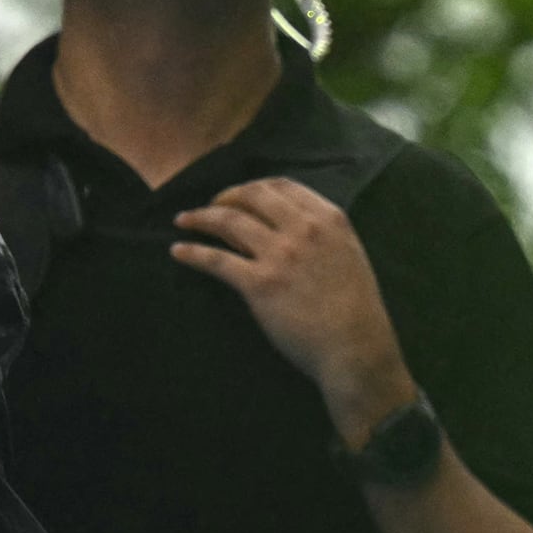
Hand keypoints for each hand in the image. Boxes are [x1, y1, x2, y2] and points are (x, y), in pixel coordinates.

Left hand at [171, 176, 417, 444]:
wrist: (355, 347)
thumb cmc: (354, 309)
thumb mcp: (347, 255)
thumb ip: (319, 235)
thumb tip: (282, 226)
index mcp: (329, 218)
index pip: (282, 185)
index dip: (253, 187)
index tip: (238, 196)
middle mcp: (303, 229)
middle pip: (251, 195)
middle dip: (224, 196)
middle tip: (209, 207)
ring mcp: (280, 254)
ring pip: (228, 221)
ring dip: (200, 217)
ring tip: (182, 220)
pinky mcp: (259, 283)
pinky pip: (215, 259)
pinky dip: (192, 253)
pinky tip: (178, 252)